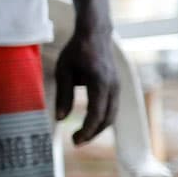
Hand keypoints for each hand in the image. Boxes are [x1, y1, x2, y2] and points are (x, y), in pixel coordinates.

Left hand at [54, 27, 118, 145]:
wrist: (95, 33)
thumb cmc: (76, 51)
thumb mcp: (63, 71)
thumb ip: (63, 95)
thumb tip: (60, 119)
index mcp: (100, 82)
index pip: (96, 113)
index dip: (87, 130)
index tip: (74, 140)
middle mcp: (113, 86)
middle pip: (107, 118)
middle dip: (93, 133)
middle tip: (75, 142)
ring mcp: (117, 86)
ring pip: (112, 114)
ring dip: (98, 128)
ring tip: (80, 136)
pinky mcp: (116, 86)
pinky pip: (112, 107)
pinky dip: (102, 118)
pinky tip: (88, 124)